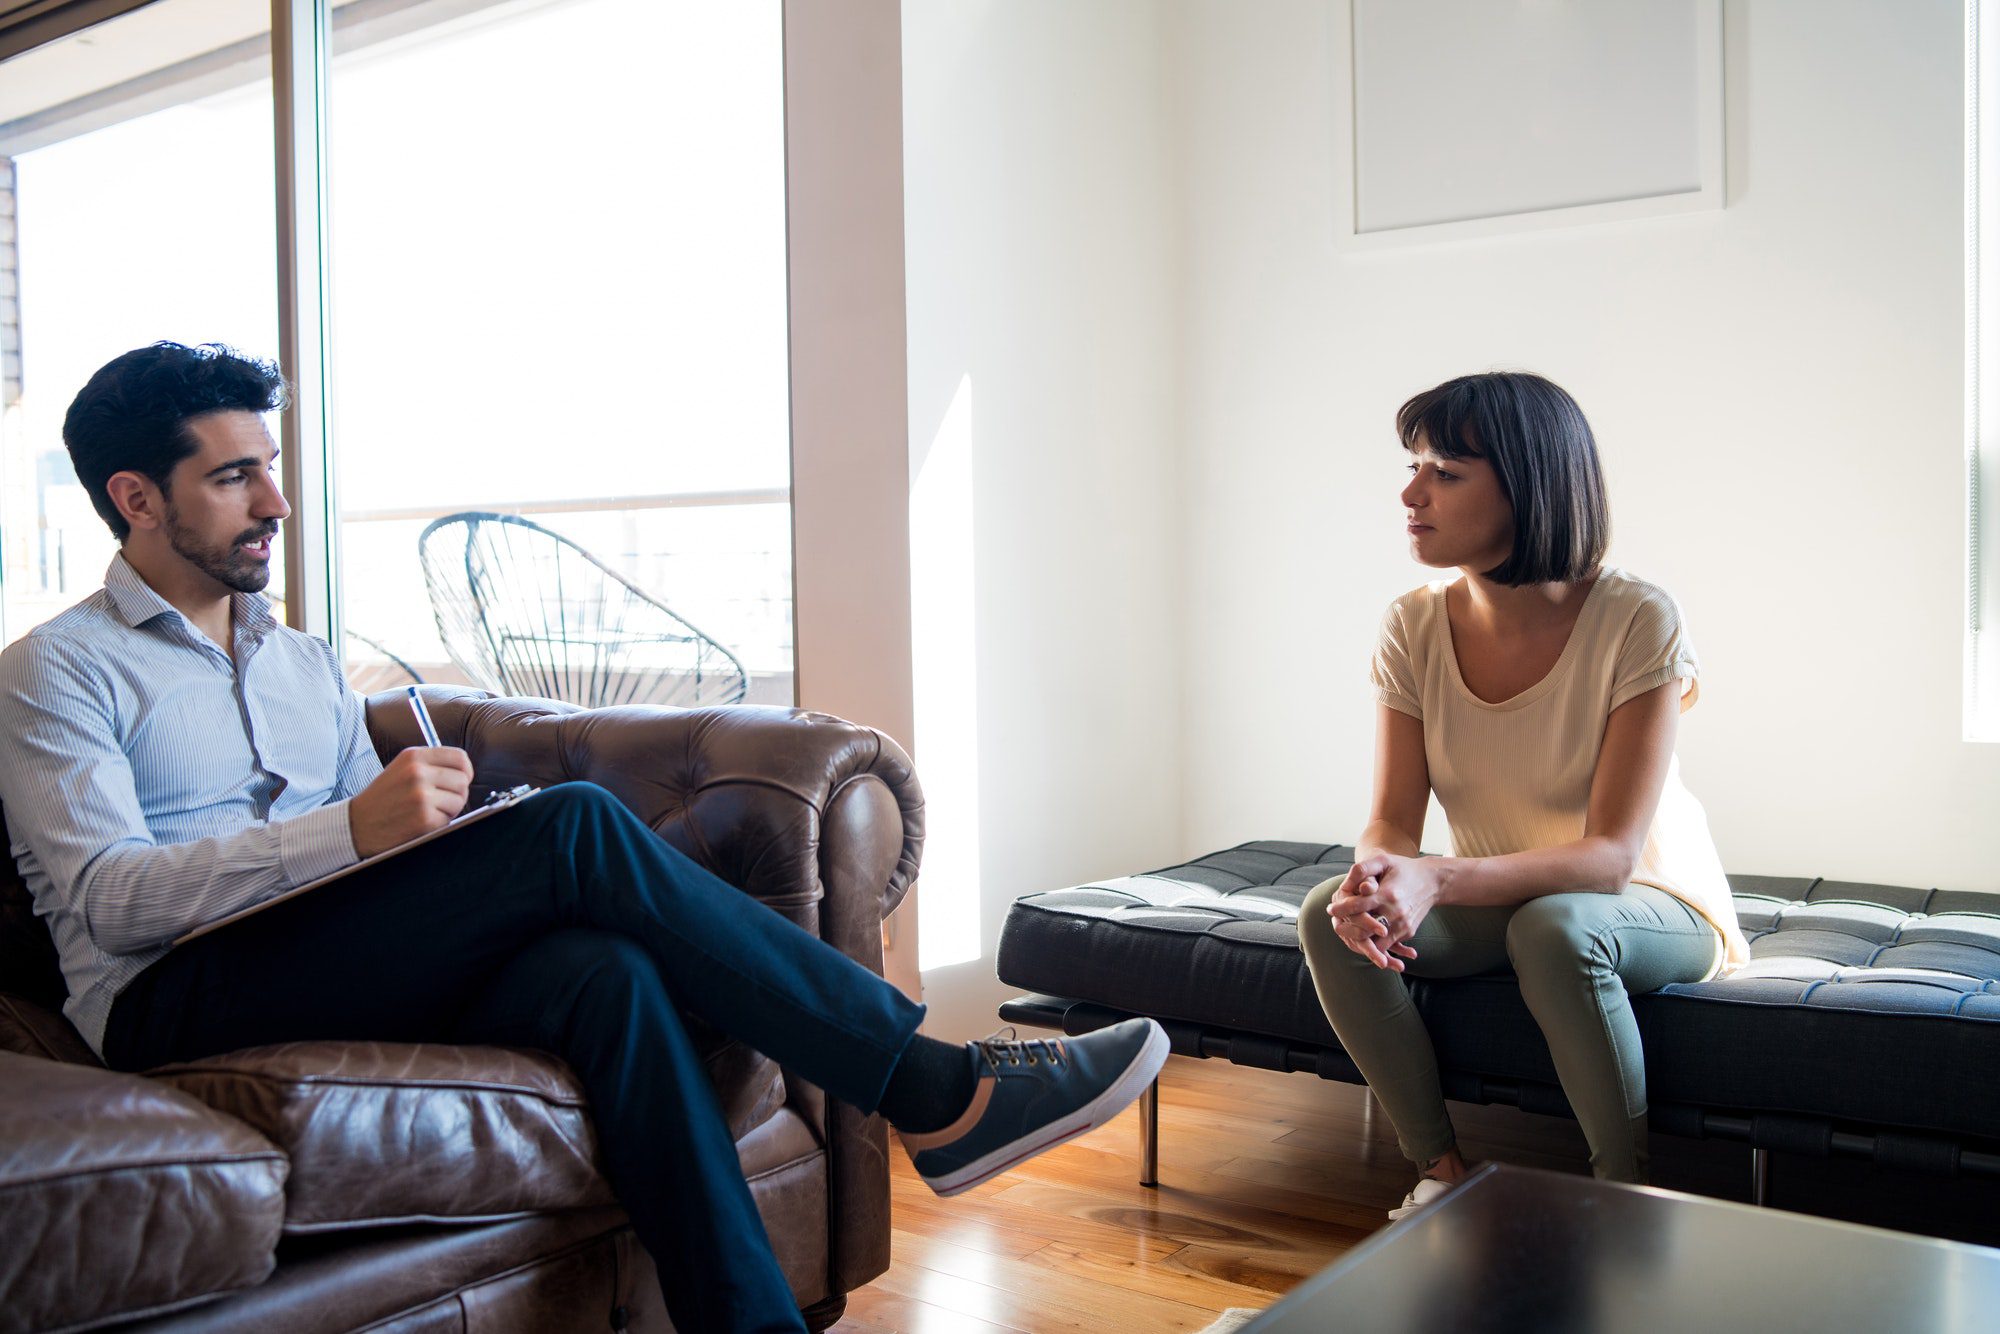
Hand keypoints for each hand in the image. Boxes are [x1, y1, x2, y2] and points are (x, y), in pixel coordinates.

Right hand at [348, 747, 472, 857]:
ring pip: (459, 800)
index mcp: (413, 756)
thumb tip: (465, 771)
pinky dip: (439, 824)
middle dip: (457, 793)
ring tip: (429, 811)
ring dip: (449, 810)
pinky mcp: (424, 818)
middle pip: (462, 780)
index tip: (460, 780)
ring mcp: (421, 795)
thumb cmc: (383, 798)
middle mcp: (417, 772)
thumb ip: (430, 765)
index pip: (459, 757)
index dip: (465, 771)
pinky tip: (421, 823)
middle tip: (440, 801)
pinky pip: (449, 819)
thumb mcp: (402, 768)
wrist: (356, 824)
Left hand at [1327, 854, 1441, 971]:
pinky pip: (1388, 945)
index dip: (1341, 908)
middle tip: (1336, 926)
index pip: (1358, 906)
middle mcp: (1396, 913)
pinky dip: (1374, 945)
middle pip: (1365, 931)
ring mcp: (1403, 925)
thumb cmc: (1404, 868)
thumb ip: (1363, 868)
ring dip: (1360, 942)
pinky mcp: (1408, 932)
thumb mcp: (1384, 861)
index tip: (1330, 909)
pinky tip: (1362, 938)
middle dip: (1347, 930)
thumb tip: (1345, 884)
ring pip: (1376, 944)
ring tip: (1347, 935)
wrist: (1433, 881)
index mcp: (1388, 894)